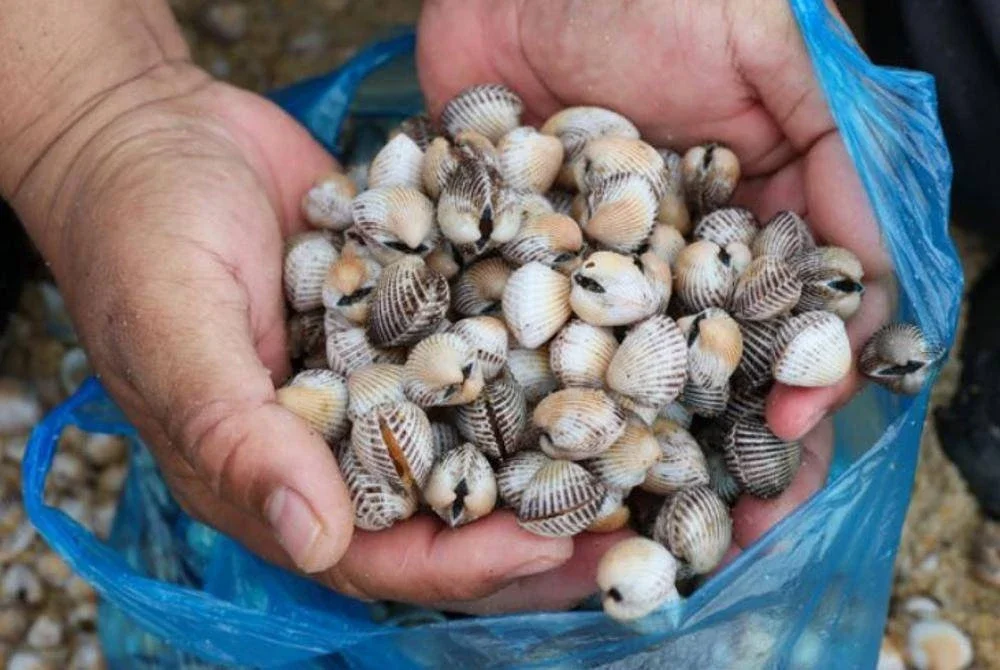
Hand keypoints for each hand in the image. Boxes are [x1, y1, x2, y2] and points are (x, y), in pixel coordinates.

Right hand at [9, 63, 579, 612]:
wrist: (158, 131)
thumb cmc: (141, 234)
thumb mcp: (176, 333)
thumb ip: (238, 436)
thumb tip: (316, 542)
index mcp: (270, 474)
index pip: (377, 552)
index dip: (462, 562)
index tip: (548, 547)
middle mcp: (333, 438)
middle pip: (443, 509)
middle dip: (529, 523)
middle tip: (619, 521)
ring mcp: (374, 377)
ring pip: (470, 436)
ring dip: (546, 450)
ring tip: (629, 451)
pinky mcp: (404, 316)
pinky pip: (472, 352)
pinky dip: (528, 359)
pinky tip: (593, 351)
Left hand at [418, 0, 891, 575]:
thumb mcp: (779, 58)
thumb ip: (839, 167)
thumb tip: (875, 295)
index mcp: (752, 212)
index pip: (791, 320)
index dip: (801, 389)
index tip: (787, 445)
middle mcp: (673, 249)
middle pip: (706, 368)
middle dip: (717, 448)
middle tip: (720, 534)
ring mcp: (589, 258)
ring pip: (616, 371)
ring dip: (629, 447)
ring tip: (630, 522)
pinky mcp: (510, 249)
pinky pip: (520, 331)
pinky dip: (526, 392)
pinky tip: (527, 455)